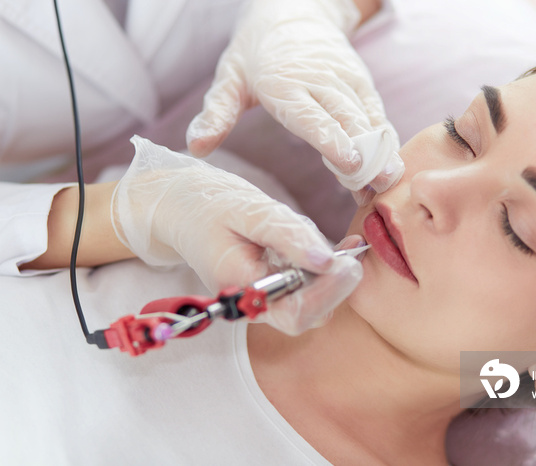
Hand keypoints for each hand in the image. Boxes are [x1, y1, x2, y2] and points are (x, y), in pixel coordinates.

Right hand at [111, 136, 362, 334]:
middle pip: (308, 315)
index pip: (294, 314)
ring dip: (334, 276)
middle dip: (336, 287)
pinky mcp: (273, 285)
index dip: (328, 295)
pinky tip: (345, 247)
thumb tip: (327, 259)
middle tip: (353, 253)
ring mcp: (264, 296)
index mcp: (240, 287)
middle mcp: (253, 302)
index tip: (349, 264)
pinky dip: (329, 269)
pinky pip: (307, 287)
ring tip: (347, 246)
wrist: (182, 207)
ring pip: (313, 301)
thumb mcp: (249, 210)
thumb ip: (287, 235)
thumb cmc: (208, 206)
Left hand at [186, 0, 404, 198]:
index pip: (310, 116)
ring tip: (389, 182)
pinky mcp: (361, 82)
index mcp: (283, 84)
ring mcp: (344, 80)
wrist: (292, 12)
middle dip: (364, 154)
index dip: (332, 140)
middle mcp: (319, 81)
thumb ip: (216, 114)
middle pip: (346, 120)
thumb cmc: (255, 54)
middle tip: (377, 187)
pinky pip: (377, 113)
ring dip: (380, 151)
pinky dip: (385, 139)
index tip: (350, 164)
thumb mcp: (229, 79)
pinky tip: (391, 165)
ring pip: (367, 118)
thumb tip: (197, 148)